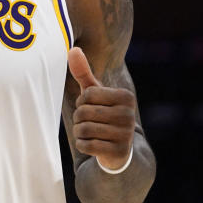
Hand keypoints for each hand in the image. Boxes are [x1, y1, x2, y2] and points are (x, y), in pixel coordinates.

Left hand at [68, 47, 135, 170]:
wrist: (118, 149)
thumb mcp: (94, 93)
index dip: (81, 102)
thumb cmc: (103, 114)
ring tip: (88, 133)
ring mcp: (125, 134)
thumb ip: (83, 72)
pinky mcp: (119, 152)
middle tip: (87, 122)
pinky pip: (87, 146)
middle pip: (84, 112)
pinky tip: (90, 144)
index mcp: (126, 97)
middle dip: (78, 118)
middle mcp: (129, 115)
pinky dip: (82, 145)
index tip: (90, 107)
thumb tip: (72, 49)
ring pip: (83, 129)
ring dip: (79, 132)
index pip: (87, 95)